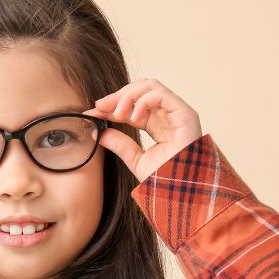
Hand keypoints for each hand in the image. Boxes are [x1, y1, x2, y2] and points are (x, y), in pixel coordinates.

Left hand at [81, 78, 203, 182]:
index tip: (92, 112)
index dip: (111, 106)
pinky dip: (142, 100)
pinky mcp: (186, 113)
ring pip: (150, 86)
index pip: (131, 107)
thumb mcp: (134, 159)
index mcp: (156, 125)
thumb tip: (97, 132)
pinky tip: (132, 116)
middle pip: (140, 90)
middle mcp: (167, 116)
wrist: (181, 192)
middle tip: (100, 107)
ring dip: (128, 96)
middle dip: (117, 96)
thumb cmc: (164, 180)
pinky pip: (161, 94)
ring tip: (117, 114)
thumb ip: (118, 143)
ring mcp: (177, 113)